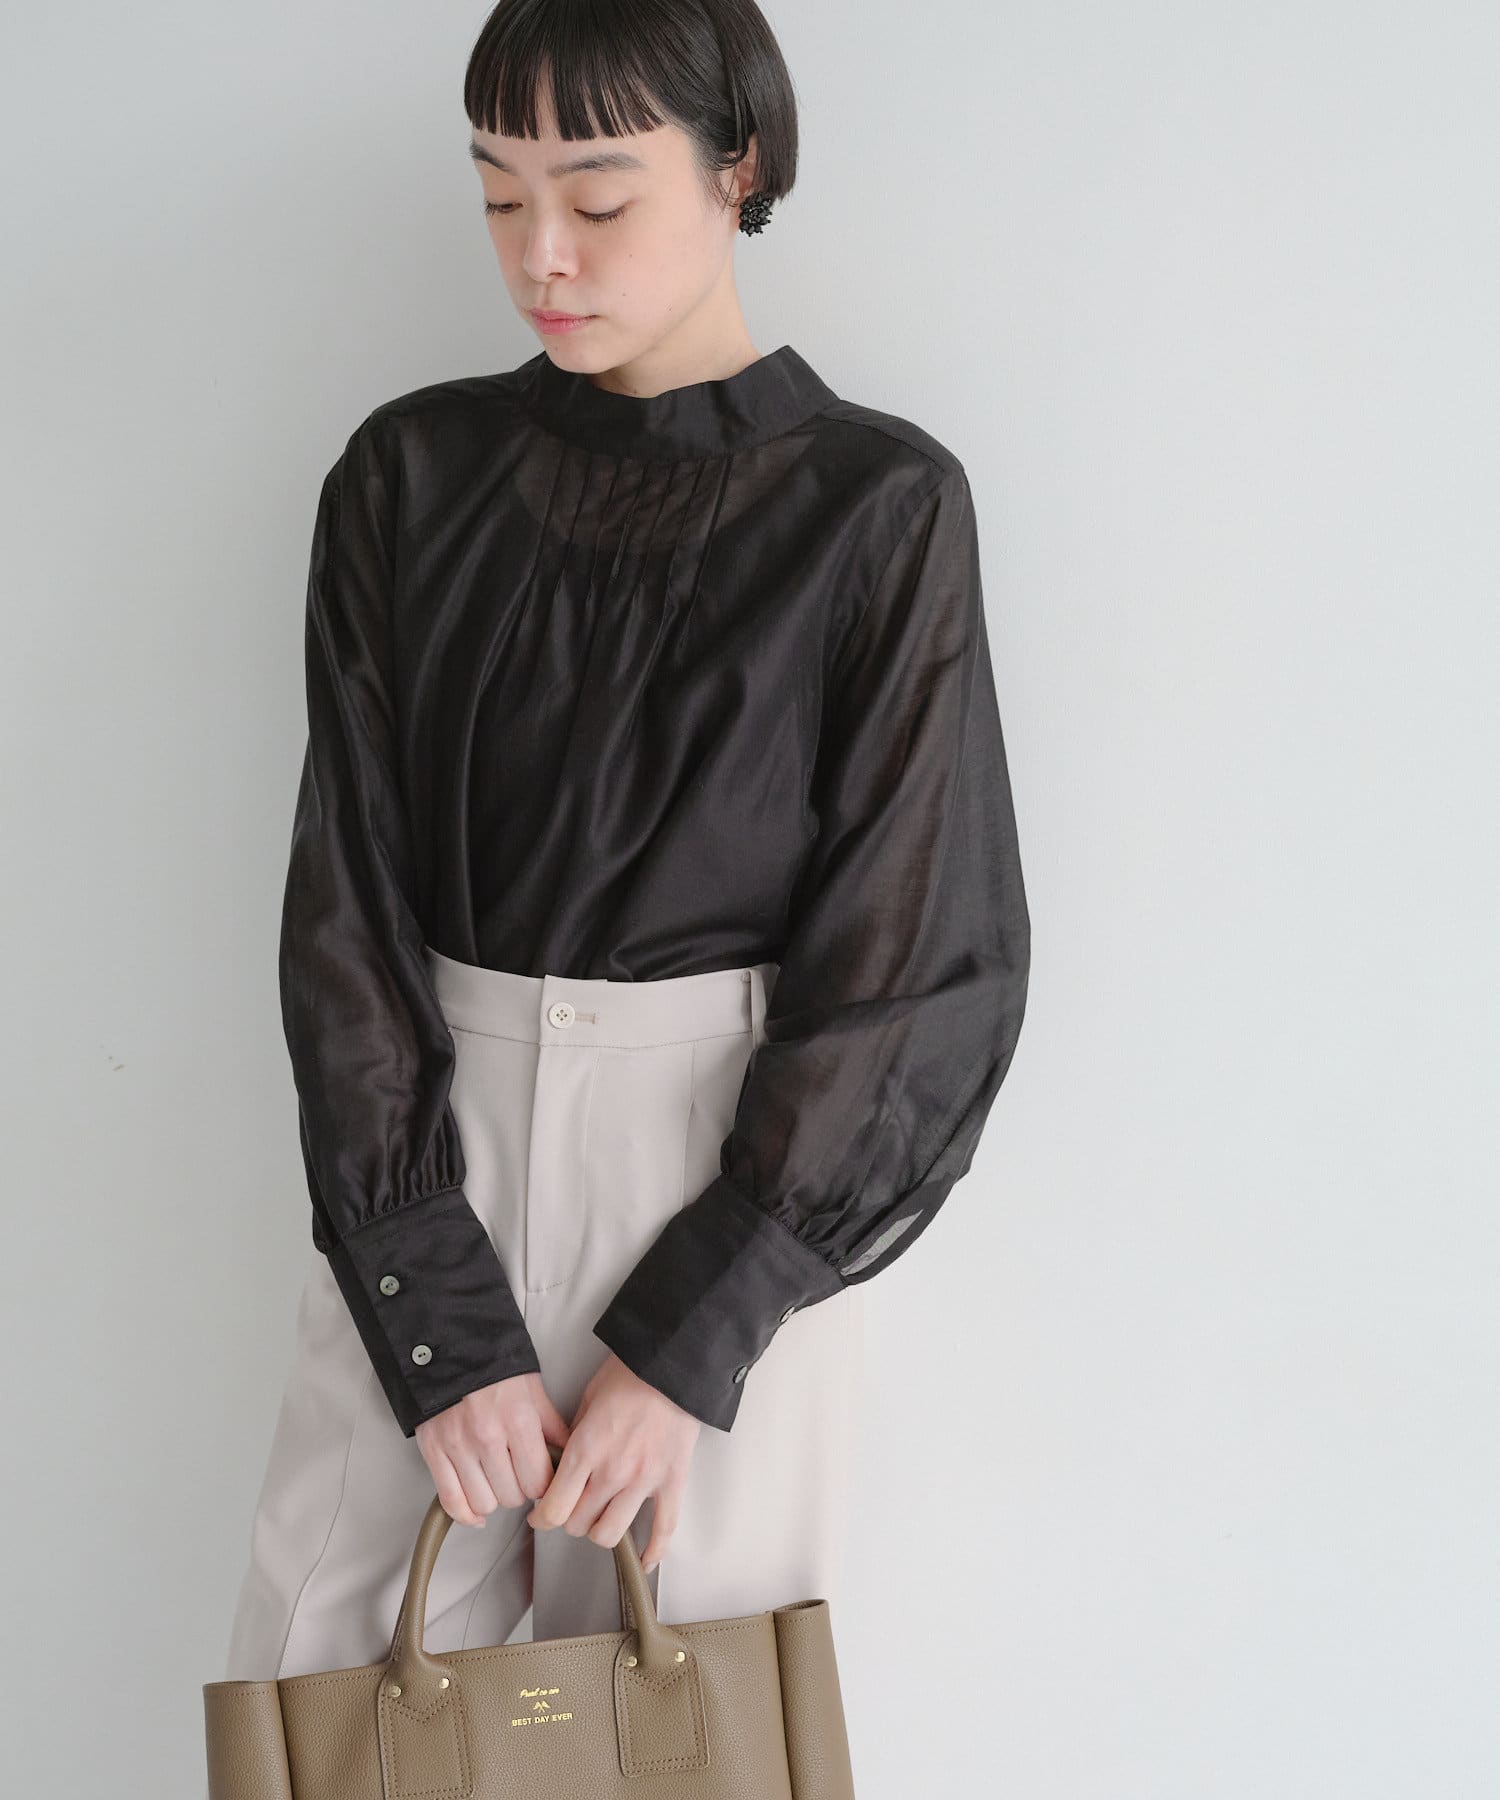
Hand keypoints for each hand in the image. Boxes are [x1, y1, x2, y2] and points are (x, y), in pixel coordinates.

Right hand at [415, 1370, 571, 1527]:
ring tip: (497, 1481)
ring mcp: (458, 1446)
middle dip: (520, 1490)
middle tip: (518, 1475)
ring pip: (484, 1503)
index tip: (541, 1479)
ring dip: (494, 1498)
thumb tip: (572, 1459)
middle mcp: (488, 1437)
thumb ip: (553, 1428)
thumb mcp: (534, 1391)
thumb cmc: (496, 1369)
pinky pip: (452, 1501)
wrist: (451, 1348)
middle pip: (512, 1496)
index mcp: (518, 1420)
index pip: (539, 1482)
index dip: (544, 1485)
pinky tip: (477, 1511)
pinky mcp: (434, 1452)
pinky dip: (466, 1514)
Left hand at [527, 1350, 700, 1571]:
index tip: (541, 1516)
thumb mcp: (586, 1400)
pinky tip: (645, 1560)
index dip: (542, 1519)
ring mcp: (644, 1480)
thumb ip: (573, 1437)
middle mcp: (613, 1472)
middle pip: (579, 1524)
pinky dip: (653, 1551)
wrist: (673, 1364)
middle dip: (570, 1519)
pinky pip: (663, 1529)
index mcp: (586, 1450)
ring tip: (601, 1517)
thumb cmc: (628, 1374)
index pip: (555, 1509)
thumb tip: (562, 1464)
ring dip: (601, 1531)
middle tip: (573, 1506)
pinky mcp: (672, 1482)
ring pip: (611, 1534)